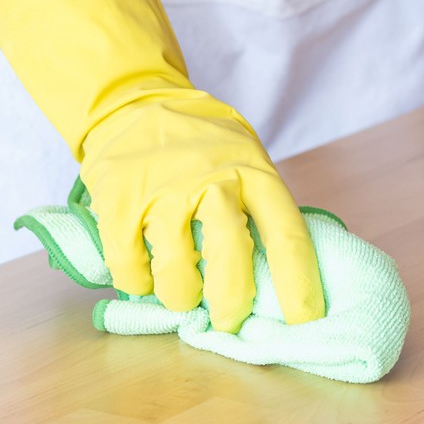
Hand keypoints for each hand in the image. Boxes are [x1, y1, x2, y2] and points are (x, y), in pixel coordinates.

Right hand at [0, 0, 324, 331]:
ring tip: (183, 292)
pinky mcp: (119, 203)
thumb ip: (257, 208)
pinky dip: (137, 283)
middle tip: (229, 319)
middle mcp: (211, 179)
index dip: (299, 283)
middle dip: (232, 303)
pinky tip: (145, 274)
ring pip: (176, 273)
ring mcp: (162, 191)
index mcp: (253, 171)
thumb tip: (276, 279)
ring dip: (181, 295)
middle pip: (230, 256)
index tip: (304, 319)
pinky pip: (130, 268)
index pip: (286, 232)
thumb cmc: (201, 145)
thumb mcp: (244, 158)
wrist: (133, 104)